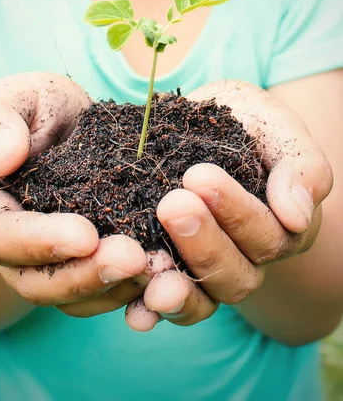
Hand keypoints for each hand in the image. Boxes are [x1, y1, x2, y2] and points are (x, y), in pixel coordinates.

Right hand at [0, 73, 146, 316]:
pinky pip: (100, 290)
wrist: (70, 125)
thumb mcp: (16, 96)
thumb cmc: (38, 107)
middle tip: (134, 259)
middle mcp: (8, 243)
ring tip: (157, 269)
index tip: (87, 235)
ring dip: (112, 289)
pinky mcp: (82, 262)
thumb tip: (1, 159)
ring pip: (70, 296)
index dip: (40, 241)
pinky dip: (130, 287)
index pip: (0, 235)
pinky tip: (164, 271)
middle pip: (35, 281)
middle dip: (85, 275)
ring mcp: (46, 259)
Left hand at [125, 80, 332, 330]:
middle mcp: (248, 259)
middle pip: (235, 274)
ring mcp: (209, 272)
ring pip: (203, 298)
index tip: (198, 175)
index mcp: (281, 228)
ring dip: (178, 289)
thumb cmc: (246, 124)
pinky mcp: (171, 273)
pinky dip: (150, 311)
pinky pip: (166, 304)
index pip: (268, 235)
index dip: (236, 212)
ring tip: (150, 267)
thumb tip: (296, 217)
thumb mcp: (277, 129)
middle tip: (172, 205)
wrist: (201, 124)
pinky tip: (135, 311)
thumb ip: (301, 168)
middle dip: (203, 243)